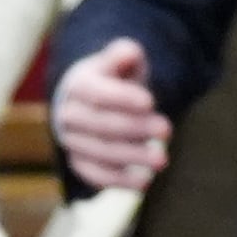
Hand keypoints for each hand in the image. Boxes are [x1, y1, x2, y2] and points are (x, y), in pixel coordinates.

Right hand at [50, 40, 173, 193]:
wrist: (88, 101)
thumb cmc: (112, 78)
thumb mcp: (119, 61)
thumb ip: (123, 55)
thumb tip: (130, 53)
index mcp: (78, 86)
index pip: (98, 94)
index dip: (123, 98)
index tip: (150, 102)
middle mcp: (69, 115)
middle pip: (102, 125)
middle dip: (136, 129)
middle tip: (167, 130)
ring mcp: (72, 141)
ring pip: (101, 152)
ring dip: (132, 157)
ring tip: (162, 160)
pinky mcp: (78, 162)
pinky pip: (95, 175)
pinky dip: (118, 181)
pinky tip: (143, 182)